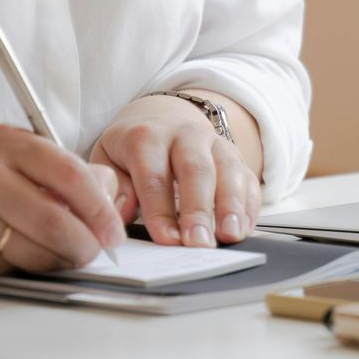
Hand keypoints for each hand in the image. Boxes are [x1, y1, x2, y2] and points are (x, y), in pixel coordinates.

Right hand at [0, 124, 124, 275]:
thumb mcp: (14, 154)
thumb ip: (61, 169)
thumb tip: (109, 194)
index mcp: (6, 143)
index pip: (69, 174)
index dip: (100, 207)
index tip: (114, 230)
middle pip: (54, 220)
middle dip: (86, 244)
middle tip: (98, 251)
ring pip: (36, 251)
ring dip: (63, 260)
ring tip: (69, 255)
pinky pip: (12, 268)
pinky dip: (32, 267)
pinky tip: (31, 256)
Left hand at [90, 94, 260, 247]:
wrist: (163, 116)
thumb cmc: (133, 147)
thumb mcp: (109, 159)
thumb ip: (115, 188)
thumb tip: (120, 214)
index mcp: (147, 137)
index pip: (154, 176)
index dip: (160, 210)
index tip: (166, 239)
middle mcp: (185, 135)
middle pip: (196, 170)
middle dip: (198, 209)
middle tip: (199, 242)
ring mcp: (214, 144)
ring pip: (229, 170)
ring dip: (232, 205)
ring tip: (230, 235)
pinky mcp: (235, 156)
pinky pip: (248, 178)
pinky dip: (249, 205)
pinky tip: (244, 228)